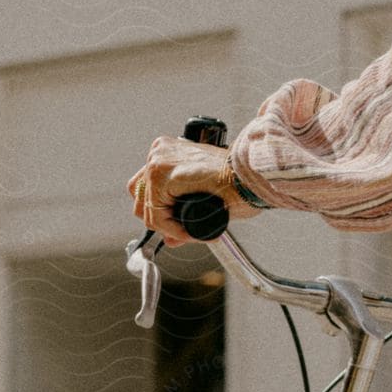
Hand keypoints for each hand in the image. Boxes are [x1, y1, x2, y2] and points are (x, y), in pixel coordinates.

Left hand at [127, 136, 259, 247]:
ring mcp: (158, 161)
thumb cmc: (236, 183)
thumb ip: (181, 215)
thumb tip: (169, 240)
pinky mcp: (161, 175)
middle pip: (139, 198)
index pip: (145, 189)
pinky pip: (156, 216)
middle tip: (184, 227)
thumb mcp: (201, 198)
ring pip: (147, 210)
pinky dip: (171, 229)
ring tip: (190, 228)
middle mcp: (159, 152)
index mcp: (167, 152)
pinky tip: (189, 228)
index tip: (180, 225)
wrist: (252, 177)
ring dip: (167, 225)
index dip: (160, 213)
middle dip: (160, 219)